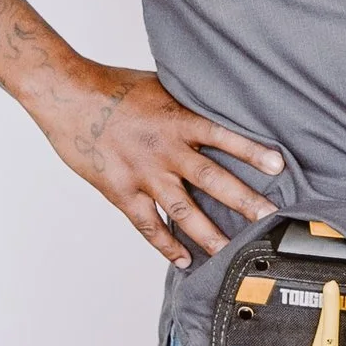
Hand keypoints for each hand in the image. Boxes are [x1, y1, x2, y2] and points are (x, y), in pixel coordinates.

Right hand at [36, 63, 284, 263]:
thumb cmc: (113, 86)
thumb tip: (217, 105)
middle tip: (269, 218)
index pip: (223, 136)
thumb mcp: (160, 84)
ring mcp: (143, 174)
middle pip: (211, 180)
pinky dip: (166, 245)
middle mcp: (165, 150)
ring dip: (209, 234)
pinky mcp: (121, 191)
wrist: (67, 96)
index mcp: (177, 119)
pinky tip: (183, 260)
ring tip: (232, 251)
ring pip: (183, 210)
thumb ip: (187, 102)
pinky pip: (148, 225)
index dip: (252, 151)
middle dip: (243, 201)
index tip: (278, 167)